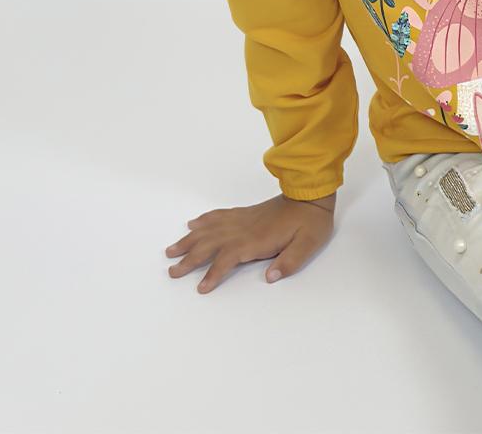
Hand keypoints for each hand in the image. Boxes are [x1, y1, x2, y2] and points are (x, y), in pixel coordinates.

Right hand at [164, 192, 336, 292]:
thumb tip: (269, 277)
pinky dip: (204, 220)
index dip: (214, 273)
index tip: (201, 288)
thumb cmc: (311, 222)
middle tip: (171, 271)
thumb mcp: (307, 245)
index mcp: (257, 240)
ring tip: (171, 249)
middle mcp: (244, 228)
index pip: (228, 258)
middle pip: (210, 244)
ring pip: (209, 229)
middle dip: (189, 258)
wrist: (310, 193)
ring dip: (189, 240)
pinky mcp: (245, 213)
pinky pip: (219, 215)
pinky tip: (193, 224)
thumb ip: (289, 262)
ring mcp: (243, 219)